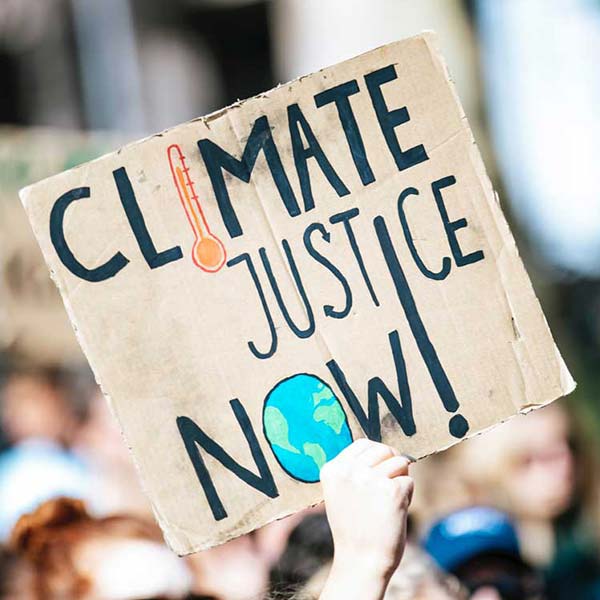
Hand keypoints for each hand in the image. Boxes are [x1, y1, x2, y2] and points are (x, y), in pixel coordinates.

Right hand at [319, 439, 412, 599]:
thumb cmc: (354, 527)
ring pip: (399, 462)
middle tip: (387, 489)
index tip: (377, 474)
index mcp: (333, 469)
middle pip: (383, 449)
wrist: (361, 561)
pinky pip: (409, 481)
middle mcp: (349, 470)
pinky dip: (407, 496)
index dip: (377, 456)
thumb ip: (353, 469)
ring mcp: (370, 479)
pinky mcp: (392, 491)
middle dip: (391, 464)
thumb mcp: (341, 492)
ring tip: (387, 503)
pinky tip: (394, 512)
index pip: (363, 444)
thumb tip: (384, 448)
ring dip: (400, 480)